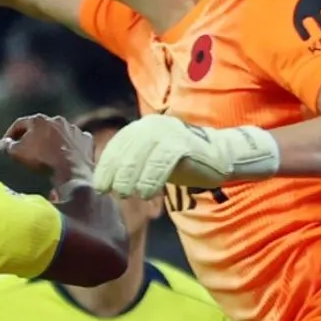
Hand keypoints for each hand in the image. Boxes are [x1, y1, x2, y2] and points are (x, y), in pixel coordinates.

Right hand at [0, 114, 95, 190]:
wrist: (71, 171)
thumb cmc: (42, 160)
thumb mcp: (18, 153)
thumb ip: (8, 146)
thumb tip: (3, 143)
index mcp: (39, 120)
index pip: (20, 123)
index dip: (11, 133)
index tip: (7, 144)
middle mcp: (57, 119)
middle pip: (41, 126)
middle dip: (33, 135)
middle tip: (27, 147)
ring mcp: (74, 128)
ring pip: (59, 132)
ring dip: (53, 140)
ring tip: (48, 153)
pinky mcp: (86, 139)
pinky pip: (76, 141)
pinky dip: (70, 146)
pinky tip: (67, 155)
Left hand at [93, 114, 279, 198]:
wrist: (220, 156)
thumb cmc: (182, 161)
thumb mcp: (152, 158)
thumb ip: (133, 163)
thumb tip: (107, 181)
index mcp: (142, 127)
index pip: (118, 145)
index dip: (106, 166)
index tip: (100, 185)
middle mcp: (153, 125)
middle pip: (127, 150)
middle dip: (116, 173)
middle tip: (112, 192)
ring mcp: (169, 132)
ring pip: (142, 156)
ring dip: (131, 178)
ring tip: (126, 195)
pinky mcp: (183, 144)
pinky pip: (161, 163)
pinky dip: (151, 179)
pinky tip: (146, 194)